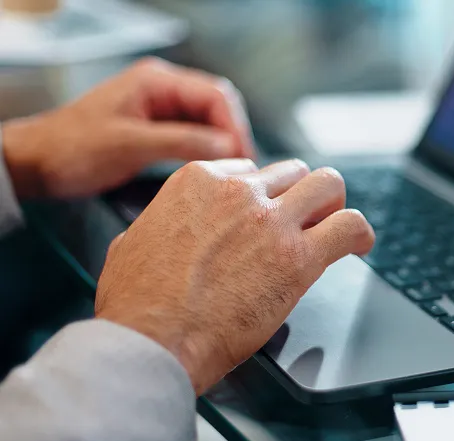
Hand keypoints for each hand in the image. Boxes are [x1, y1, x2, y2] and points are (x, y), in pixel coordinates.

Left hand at [2, 57, 255, 198]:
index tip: (243, 155)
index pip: (215, 95)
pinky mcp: (157, 129)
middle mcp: (162, 89)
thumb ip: (183, 142)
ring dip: (221, 145)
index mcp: (156, 82)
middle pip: (217, 106)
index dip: (234, 125)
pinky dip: (206, 152)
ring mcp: (160, 109)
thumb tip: (229, 147)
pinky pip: (193, 136)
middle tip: (242, 167)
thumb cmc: (75, 149)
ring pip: (208, 123)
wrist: (38, 164)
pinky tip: (211, 172)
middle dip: (232, 134)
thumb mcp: (132, 145)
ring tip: (231, 173)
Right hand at [95, 159, 374, 394]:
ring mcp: (272, 221)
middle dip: (299, 195)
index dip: (261, 195)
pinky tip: (359, 245)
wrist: (153, 341)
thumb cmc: (137, 305)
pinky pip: (349, 227)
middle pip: (291, 173)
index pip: (249, 169)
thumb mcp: (131, 244)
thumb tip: (158, 232)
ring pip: (327, 185)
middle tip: (304, 219)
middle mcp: (239, 193)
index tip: (265, 214)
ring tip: (334, 225)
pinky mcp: (299, 257)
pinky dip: (360, 233)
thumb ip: (157, 226)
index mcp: (198, 182)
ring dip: (333, 204)